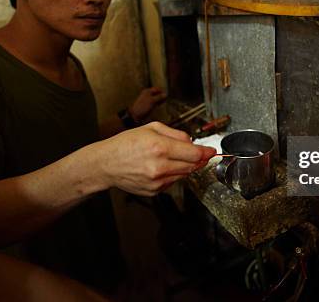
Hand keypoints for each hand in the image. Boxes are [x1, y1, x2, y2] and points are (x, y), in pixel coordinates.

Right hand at [96, 122, 215, 195]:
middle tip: (201, 154)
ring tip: (174, 157)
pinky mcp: (154, 191)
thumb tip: (192, 142)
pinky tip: (162, 167)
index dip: (206, 152)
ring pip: (184, 175)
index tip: (212, 151)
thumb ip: (176, 134)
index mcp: (160, 147)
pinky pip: (172, 182)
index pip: (194, 154)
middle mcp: (160, 166)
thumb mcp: (151, 128)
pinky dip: (173, 174)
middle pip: (192, 166)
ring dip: (186, 166)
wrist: (106, 164)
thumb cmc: (126, 143)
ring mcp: (157, 181)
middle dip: (199, 159)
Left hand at [129, 87, 166, 122]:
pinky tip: (161, 106)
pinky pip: (155, 103)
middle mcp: (148, 95)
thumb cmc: (143, 106)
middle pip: (157, 94)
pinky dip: (158, 104)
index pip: (157, 89)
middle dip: (162, 96)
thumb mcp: (152, 101)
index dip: (162, 91)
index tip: (167, 95)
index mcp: (148, 91)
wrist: (135, 115)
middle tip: (167, 100)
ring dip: (160, 100)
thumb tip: (166, 94)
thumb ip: (159, 97)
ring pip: (156, 99)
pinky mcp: (148, 105)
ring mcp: (148, 100)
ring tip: (165, 103)